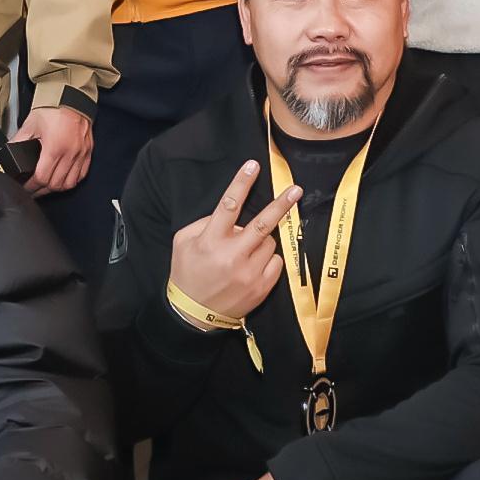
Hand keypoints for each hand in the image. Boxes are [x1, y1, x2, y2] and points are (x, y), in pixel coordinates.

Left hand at [15, 104, 93, 196]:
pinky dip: (71, 181)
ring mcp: (81, 153)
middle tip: (32, 191)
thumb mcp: (31, 124)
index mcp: (54, 147)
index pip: (42, 177)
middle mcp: (70, 153)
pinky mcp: (88, 151)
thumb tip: (7, 153)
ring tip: (46, 188)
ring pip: (69, 183)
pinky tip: (63, 180)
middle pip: (55, 184)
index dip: (31, 186)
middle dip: (41, 191)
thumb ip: (19, 141)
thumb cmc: (52, 108)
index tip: (25, 188)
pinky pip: (81, 174)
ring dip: (57, 188)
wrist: (71, 97)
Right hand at [168, 158, 297, 325]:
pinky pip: (275, 262)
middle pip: (263, 224)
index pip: (229, 205)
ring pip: (269, 242)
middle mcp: (232, 256)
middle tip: (296, 189)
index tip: (253, 165)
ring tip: (246, 250)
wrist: (194, 313)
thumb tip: (231, 214)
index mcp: (211, 241)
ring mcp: (249, 273)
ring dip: (262, 240)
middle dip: (281, 204)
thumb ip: (204, 224)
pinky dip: (267, 258)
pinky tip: (253, 265)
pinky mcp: (261, 287)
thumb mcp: (183, 243)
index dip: (241, 183)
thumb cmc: (187, 273)